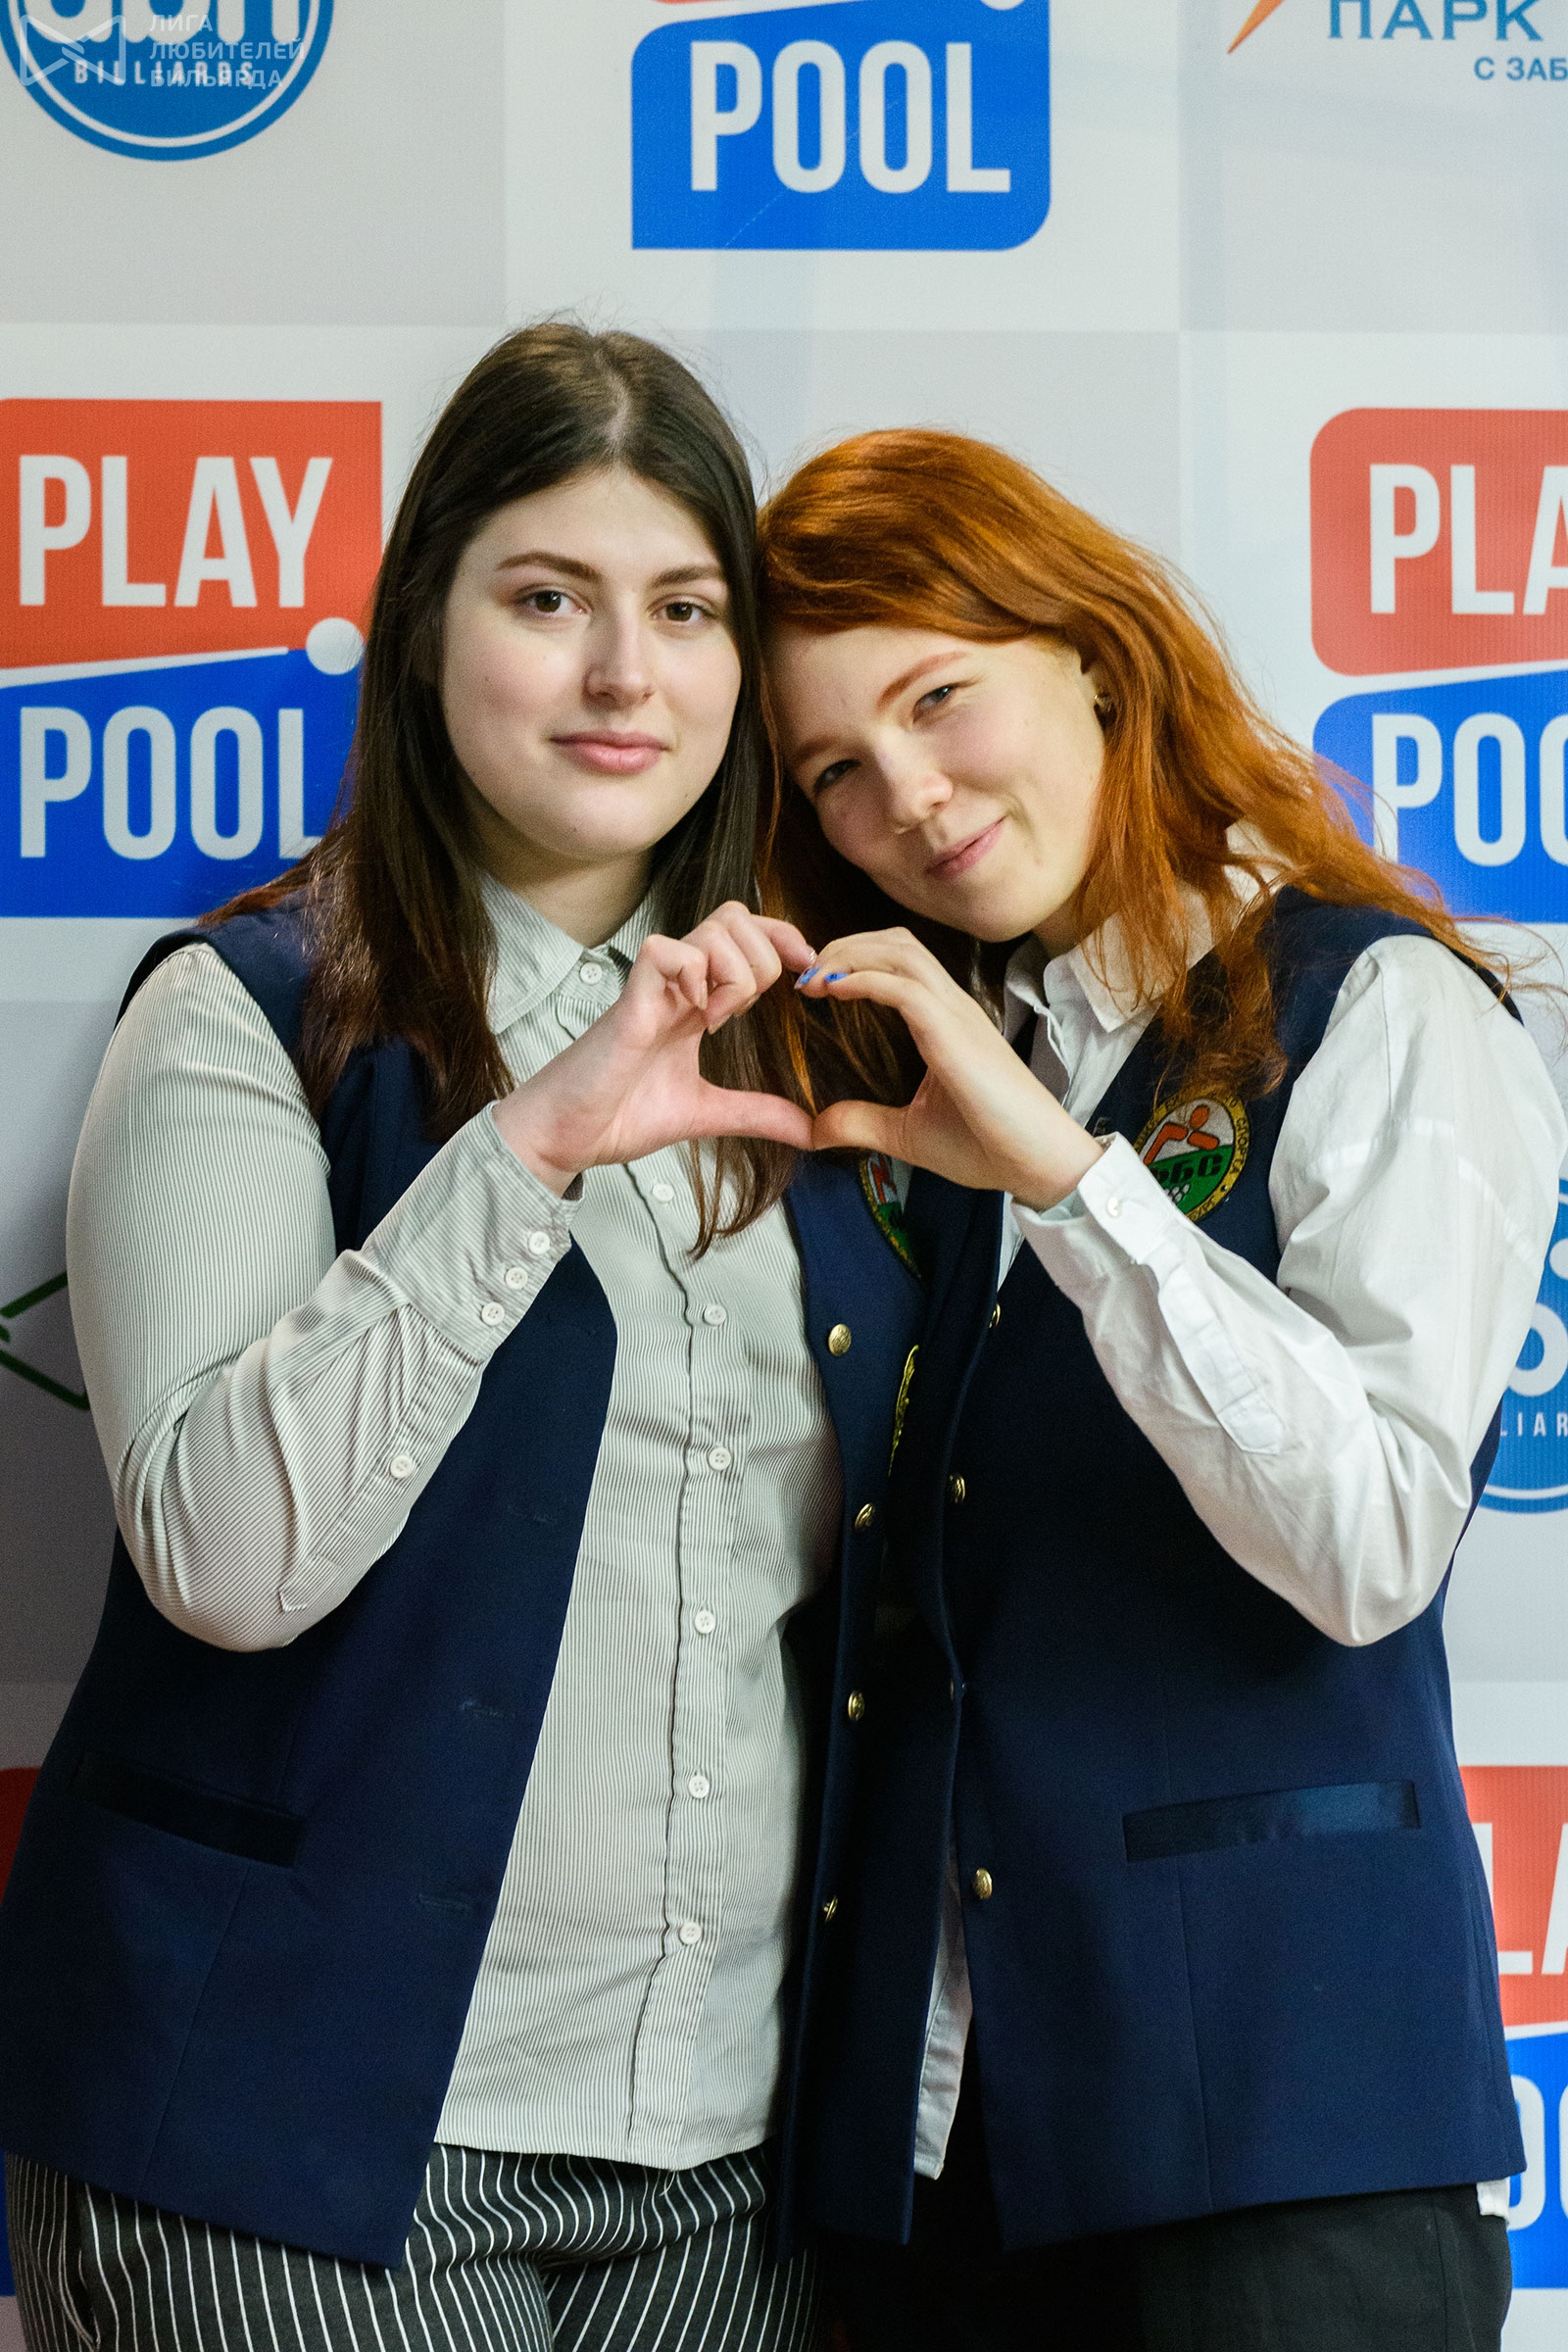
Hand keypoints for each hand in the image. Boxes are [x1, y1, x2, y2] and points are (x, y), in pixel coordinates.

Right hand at [494, 903, 815, 1191]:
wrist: (567, 1137)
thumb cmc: (620, 1117)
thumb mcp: (706, 1113)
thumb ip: (757, 1113)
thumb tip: (811, 1130)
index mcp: (697, 1001)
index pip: (747, 935)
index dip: (783, 939)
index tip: (805, 974)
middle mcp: (679, 984)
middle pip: (736, 916)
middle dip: (765, 958)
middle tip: (744, 1012)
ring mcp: (654, 988)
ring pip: (713, 929)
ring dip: (734, 974)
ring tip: (715, 1021)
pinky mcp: (630, 1001)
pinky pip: (667, 951)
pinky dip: (693, 976)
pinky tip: (691, 1016)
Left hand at [797, 929, 1102, 1206]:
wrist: (1038, 1163)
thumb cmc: (987, 1146)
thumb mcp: (908, 1134)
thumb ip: (862, 1123)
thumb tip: (816, 1129)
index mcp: (946, 1021)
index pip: (900, 962)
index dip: (855, 958)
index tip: (815, 983)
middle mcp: (952, 1007)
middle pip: (897, 943)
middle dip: (846, 945)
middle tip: (805, 972)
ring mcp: (956, 1016)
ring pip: (901, 953)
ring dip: (850, 955)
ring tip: (813, 978)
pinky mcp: (955, 1035)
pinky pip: (905, 989)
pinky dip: (865, 980)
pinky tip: (833, 991)